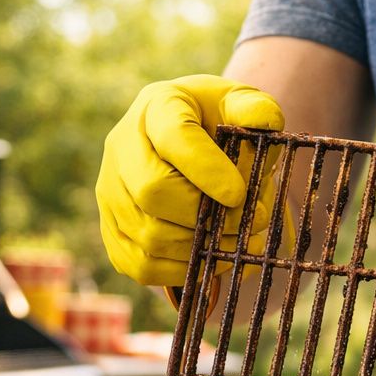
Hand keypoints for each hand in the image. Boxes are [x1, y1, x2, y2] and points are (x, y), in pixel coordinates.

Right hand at [97, 74, 285, 288]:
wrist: (194, 146)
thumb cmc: (221, 124)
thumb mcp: (241, 105)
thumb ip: (257, 109)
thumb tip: (265, 119)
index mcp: (156, 106)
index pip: (174, 138)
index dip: (208, 171)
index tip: (240, 194)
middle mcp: (122, 146)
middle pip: (151, 192)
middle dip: (205, 215)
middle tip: (246, 221)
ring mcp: (110, 190)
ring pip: (147, 234)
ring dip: (200, 247)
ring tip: (237, 240)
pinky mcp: (112, 228)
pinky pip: (140, 264)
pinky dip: (180, 271)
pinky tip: (209, 258)